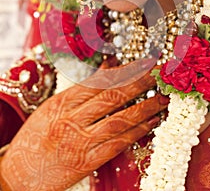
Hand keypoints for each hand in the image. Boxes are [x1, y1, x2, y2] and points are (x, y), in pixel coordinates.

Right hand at [0, 60, 167, 190]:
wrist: (19, 175)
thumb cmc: (35, 137)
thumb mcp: (53, 108)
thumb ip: (80, 89)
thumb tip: (107, 67)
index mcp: (62, 102)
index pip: (99, 81)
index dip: (125, 70)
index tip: (142, 63)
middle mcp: (72, 119)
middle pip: (112, 96)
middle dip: (139, 83)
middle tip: (158, 74)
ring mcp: (80, 141)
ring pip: (119, 120)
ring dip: (145, 108)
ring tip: (162, 99)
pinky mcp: (87, 162)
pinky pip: (117, 144)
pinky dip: (137, 132)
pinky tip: (151, 123)